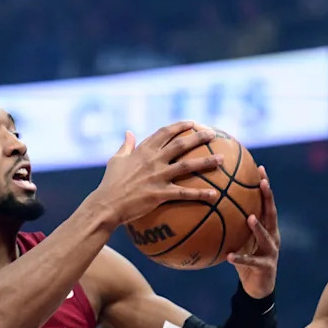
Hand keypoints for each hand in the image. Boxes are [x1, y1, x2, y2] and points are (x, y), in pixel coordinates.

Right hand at [90, 121, 223, 223]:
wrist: (106, 204)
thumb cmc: (110, 184)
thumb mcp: (116, 160)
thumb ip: (125, 145)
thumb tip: (128, 133)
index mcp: (143, 150)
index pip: (165, 132)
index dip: (180, 126)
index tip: (193, 122)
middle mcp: (153, 160)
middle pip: (181, 144)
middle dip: (199, 137)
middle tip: (214, 135)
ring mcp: (157, 176)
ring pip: (187, 165)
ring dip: (206, 161)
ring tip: (222, 160)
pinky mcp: (160, 194)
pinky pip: (184, 193)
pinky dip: (201, 194)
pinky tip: (215, 195)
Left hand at [227, 165, 279, 298]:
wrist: (258, 287)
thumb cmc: (247, 259)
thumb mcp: (240, 240)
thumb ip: (231, 225)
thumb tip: (210, 206)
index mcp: (268, 227)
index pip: (266, 203)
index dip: (265, 186)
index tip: (260, 168)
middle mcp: (273, 236)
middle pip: (271, 214)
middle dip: (268, 198)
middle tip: (263, 183)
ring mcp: (271, 251)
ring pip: (265, 237)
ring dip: (258, 227)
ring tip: (250, 218)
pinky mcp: (266, 267)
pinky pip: (251, 261)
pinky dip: (241, 258)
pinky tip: (230, 256)